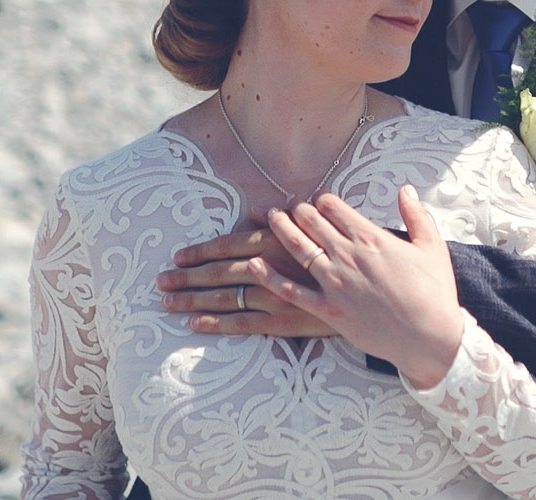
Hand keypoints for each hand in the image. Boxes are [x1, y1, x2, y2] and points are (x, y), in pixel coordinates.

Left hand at [157, 209, 336, 337]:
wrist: (373, 292)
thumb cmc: (343, 255)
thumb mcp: (317, 228)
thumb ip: (281, 221)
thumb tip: (254, 212)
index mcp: (276, 242)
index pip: (228, 245)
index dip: (201, 251)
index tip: (179, 255)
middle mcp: (270, 267)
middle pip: (218, 271)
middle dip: (186, 276)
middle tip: (161, 280)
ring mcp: (274, 296)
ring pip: (223, 298)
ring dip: (191, 299)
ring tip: (167, 300)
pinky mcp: (282, 322)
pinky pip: (241, 323)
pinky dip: (215, 323)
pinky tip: (194, 322)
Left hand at [250, 186, 463, 388]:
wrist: (430, 337)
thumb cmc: (435, 293)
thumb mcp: (432, 246)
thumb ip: (416, 214)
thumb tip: (405, 189)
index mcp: (371, 237)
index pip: (334, 207)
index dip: (322, 199)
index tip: (317, 200)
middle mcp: (347, 255)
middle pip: (311, 223)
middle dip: (297, 210)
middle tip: (289, 206)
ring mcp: (334, 283)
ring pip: (297, 248)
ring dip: (280, 229)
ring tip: (270, 217)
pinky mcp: (327, 310)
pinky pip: (290, 291)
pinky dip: (269, 277)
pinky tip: (253, 265)